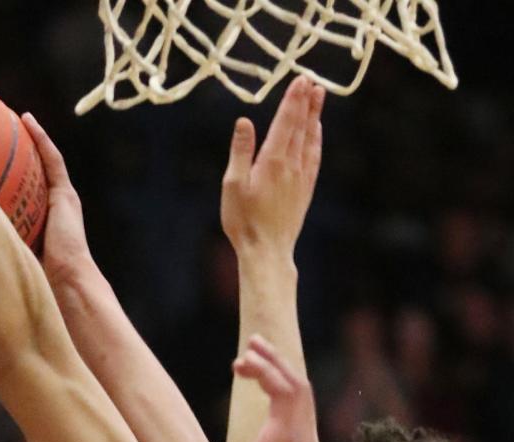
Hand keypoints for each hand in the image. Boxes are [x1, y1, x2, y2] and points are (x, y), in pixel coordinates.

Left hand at [21, 113, 93, 289]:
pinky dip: (41, 138)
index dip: (7, 180)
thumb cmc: (34, 281)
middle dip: (18, 155)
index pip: (21, 195)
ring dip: (30, 139)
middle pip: (33, 175)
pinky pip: (52, 159)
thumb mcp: (3, 258)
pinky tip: (26, 120)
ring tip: (12, 117)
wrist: (64, 281)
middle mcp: (52, 209)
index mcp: (38, 224)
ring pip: (43, 162)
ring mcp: (61, 200)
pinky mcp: (65, 194)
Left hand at [219, 334, 318, 441]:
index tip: (257, 371)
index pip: (301, 409)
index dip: (281, 384)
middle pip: (303, 390)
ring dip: (271, 361)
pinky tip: (243, 365)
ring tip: (247, 348)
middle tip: (254, 345)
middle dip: (279, 364)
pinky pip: (282, 388)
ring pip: (296, 383)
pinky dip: (265, 371)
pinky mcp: (285, 434)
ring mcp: (301, 438)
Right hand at [221, 76, 323, 256]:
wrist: (267, 251)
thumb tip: (244, 122)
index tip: (301, 79)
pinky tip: (317, 132)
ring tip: (318, 97)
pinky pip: (314, 157)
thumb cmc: (244, 221)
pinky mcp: (304, 190)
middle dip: (306, 102)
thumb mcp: (233, 186)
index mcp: (272, 161)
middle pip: (301, 126)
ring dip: (314, 116)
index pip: (285, 122)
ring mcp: (301, 178)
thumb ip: (240, 152)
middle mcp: (291, 166)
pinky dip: (316, 140)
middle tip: (311, 80)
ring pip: (310, 139)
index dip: (293, 99)